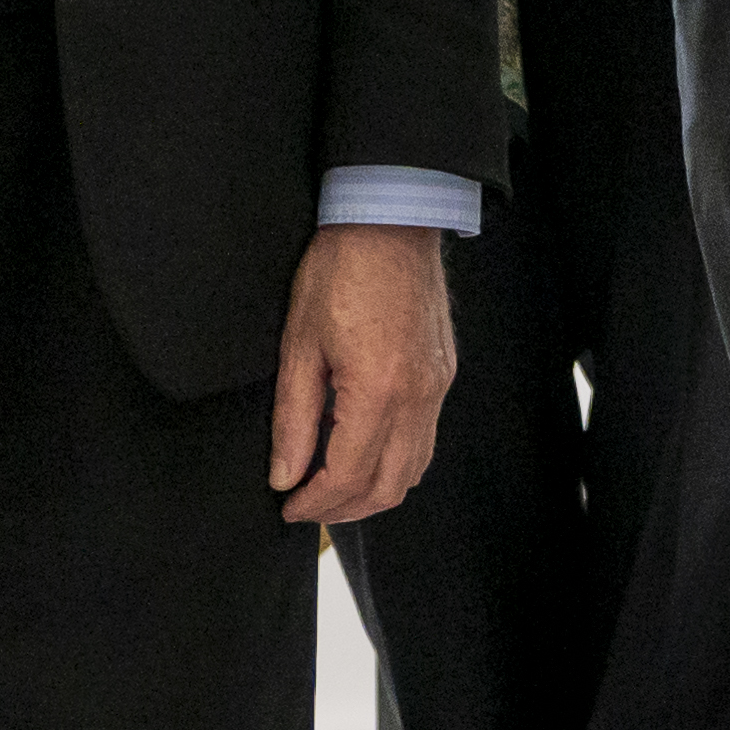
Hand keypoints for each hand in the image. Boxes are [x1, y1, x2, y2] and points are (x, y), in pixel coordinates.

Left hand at [269, 224, 453, 526]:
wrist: (391, 220)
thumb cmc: (340, 271)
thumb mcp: (299, 345)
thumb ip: (292, 419)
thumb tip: (285, 475)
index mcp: (378, 391)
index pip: (348, 476)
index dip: (314, 503)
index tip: (288, 506)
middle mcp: (418, 396)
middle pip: (389, 486)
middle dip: (345, 509)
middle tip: (308, 506)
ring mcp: (438, 386)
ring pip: (415, 469)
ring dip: (374, 490)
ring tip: (334, 486)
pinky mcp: (444, 372)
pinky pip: (427, 438)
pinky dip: (397, 460)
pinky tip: (364, 448)